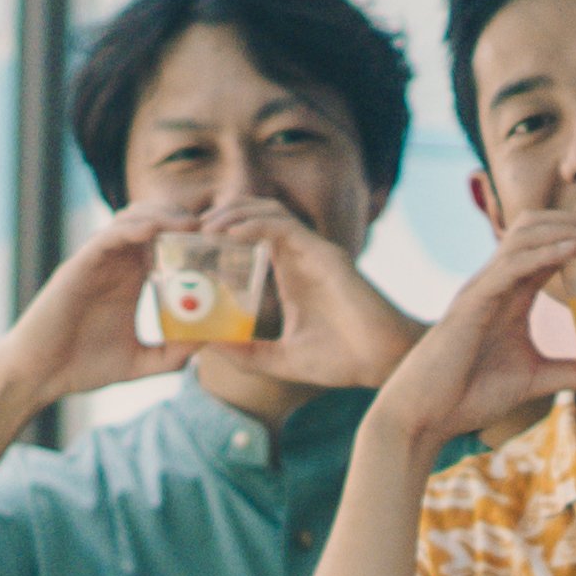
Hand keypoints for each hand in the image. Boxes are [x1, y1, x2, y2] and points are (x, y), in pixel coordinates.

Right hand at [8, 196, 193, 403]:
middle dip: (183, 219)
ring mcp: (96, 262)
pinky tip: (156, 230)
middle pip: (153, 222)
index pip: (165, 244)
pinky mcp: (78, 265)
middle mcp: (115, 265)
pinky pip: (107, 236)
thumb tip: (208, 345)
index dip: (192, 238)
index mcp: (130, 280)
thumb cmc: (82, 366)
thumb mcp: (139, 362)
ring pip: (132, 220)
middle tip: (211, 229)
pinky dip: (132, 228)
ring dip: (162, 217)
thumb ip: (172, 355)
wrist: (40, 375)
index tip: (221, 244)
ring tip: (190, 225)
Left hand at [208, 199, 420, 389]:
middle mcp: (302, 257)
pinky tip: (229, 233)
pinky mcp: (324, 254)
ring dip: (234, 214)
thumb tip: (206, 347)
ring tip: (206, 227)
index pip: (252, 241)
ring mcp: (314, 252)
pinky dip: (254, 224)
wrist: (383, 362)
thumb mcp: (282, 360)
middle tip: (192, 229)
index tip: (192, 248)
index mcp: (292, 275)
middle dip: (223, 217)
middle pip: (257, 217)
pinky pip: (283, 227)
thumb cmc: (343, 360)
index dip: (222, 237)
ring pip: (268, 213)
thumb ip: (247, 353)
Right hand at [377, 212, 575, 450]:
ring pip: (524, 235)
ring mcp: (482, 287)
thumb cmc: (471, 394)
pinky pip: (509, 265)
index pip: (550, 246)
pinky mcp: (472, 302)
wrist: (426, 414)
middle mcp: (496, 280)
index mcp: (511, 292)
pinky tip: (573, 251)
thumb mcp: (539, 380)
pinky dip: (542, 253)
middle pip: (538, 226)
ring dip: (566, 230)